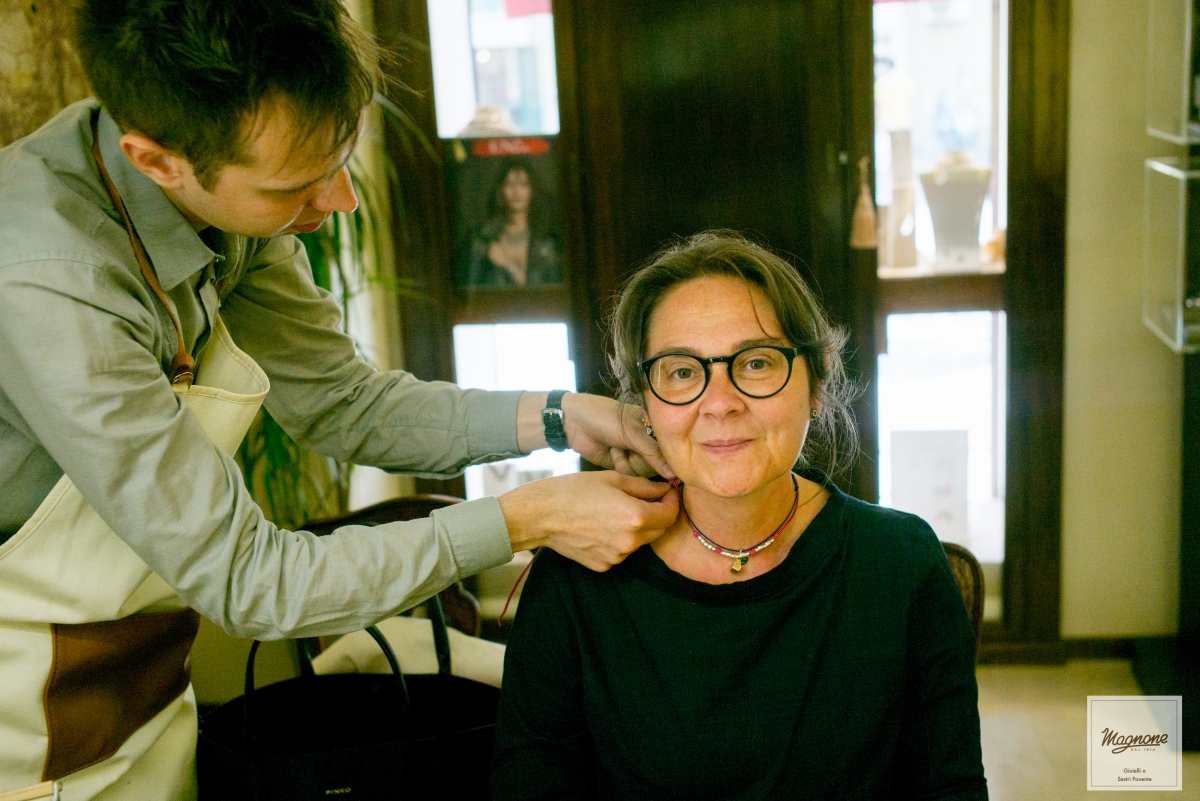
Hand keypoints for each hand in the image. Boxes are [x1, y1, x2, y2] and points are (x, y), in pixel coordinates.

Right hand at [498, 472, 679, 570]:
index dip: (672, 500)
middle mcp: (630, 542)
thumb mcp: (613, 479)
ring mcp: (617, 557)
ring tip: (616, 510)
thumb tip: (666, 489)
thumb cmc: (574, 491)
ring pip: (640, 541)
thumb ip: (645, 487)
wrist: (540, 516)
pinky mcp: (604, 565)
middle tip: (646, 498)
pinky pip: (622, 551)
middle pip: (659, 530)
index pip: (670, 514)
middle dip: (658, 513)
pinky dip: (620, 539)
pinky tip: (602, 525)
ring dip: (638, 527)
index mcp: (635, 518)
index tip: (667, 491)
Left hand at [561, 393, 674, 478]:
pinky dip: (619, 465)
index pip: (670, 450)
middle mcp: (648, 443)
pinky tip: (611, 452)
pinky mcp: (621, 465)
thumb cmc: (604, 417)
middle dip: (640, 459)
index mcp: (655, 428)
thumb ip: (652, 452)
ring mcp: (635, 455)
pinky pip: (629, 475)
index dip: (666, 458)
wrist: (574, 422)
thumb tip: (673, 474)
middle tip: (627, 445)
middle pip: (657, 466)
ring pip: (643, 473)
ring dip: (627, 462)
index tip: (663, 461)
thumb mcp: (631, 431)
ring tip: (616, 446)